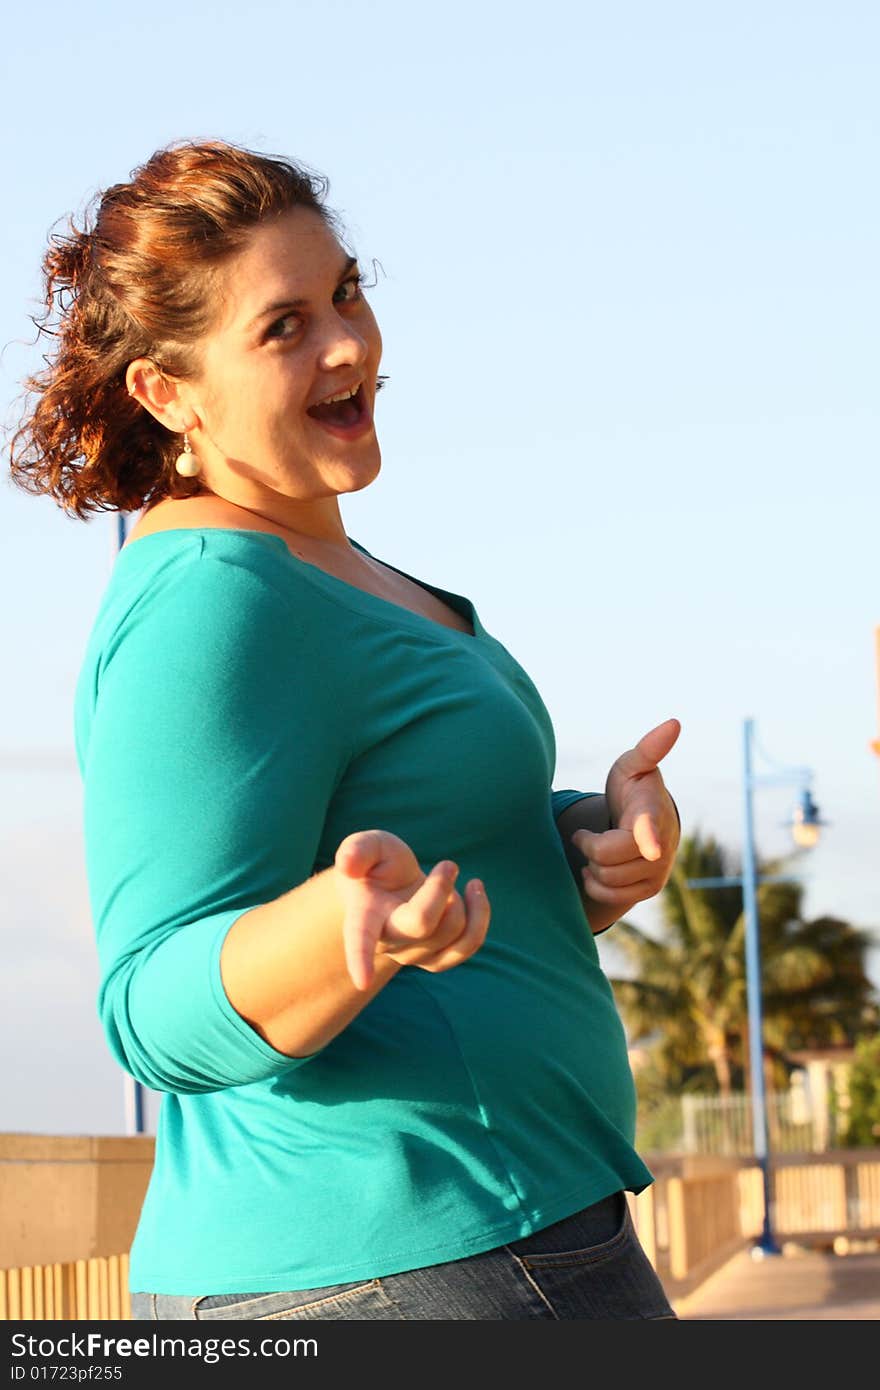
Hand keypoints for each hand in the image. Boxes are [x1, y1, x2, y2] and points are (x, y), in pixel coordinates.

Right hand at [334, 829, 490, 989]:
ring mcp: (412, 955)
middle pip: (422, 923)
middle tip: (448, 863)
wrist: (388, 887)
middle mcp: (387, 942)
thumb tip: (347, 865)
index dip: (360, 958)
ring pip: (451, 930)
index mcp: (363, 916)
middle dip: (440, 888)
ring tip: (456, 874)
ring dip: (462, 899)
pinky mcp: (435, 959)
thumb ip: (357, 850)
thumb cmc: (375, 865)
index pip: (360, 938)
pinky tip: (474, 892)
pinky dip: (480, 916)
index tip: (362, 981)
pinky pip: (468, 945)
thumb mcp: (367, 846)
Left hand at [573, 718, 680, 909]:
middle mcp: (660, 847)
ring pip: (607, 879)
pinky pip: (611, 897)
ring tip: (595, 848)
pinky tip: (597, 870)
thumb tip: (674, 723)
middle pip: (606, 858)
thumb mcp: (634, 766)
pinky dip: (597, 885)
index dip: (649, 837)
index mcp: (653, 814)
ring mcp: (658, 870)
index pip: (650, 829)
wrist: (644, 824)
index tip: (651, 848)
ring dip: (592, 865)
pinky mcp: (650, 889)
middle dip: (588, 846)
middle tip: (586, 836)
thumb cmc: (633, 789)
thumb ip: (649, 748)